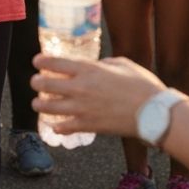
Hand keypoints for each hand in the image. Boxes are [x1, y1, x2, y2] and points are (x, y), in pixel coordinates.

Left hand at [30, 54, 165, 137]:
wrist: (153, 112)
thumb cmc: (141, 85)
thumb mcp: (122, 63)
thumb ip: (104, 64)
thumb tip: (97, 66)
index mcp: (89, 69)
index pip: (55, 63)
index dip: (42, 62)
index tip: (36, 61)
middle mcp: (80, 87)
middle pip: (45, 84)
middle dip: (37, 83)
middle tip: (35, 82)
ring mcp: (82, 108)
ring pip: (49, 107)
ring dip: (40, 105)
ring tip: (38, 104)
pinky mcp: (88, 126)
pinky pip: (64, 127)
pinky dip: (57, 126)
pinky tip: (55, 125)